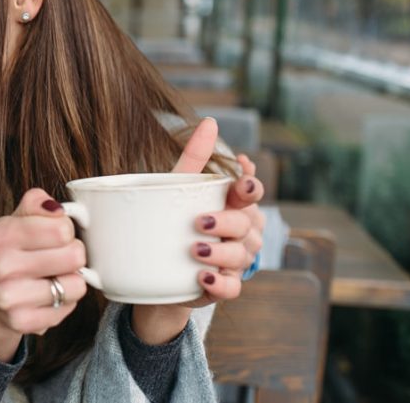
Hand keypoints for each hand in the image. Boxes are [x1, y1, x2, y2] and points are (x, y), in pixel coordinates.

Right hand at [0, 188, 88, 361]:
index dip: (66, 231)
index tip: (55, 237)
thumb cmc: (8, 254)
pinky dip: (64, 302)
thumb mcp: (15, 220)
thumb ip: (37, 203)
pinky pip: (69, 307)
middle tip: (58, 259)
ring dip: (71, 281)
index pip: (63, 227)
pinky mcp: (23, 321)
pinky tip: (47, 296)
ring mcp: (11, 296)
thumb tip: (57, 208)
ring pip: (76, 284)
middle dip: (73, 255)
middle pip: (75, 255)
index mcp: (3, 233)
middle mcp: (3, 265)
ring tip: (53, 278)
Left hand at [173, 118, 265, 306]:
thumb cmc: (177, 220)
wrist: (158, 269)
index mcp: (236, 204)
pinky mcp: (224, 286)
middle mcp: (242, 232)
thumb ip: (196, 157)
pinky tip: (203, 277)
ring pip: (241, 256)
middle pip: (246, 224)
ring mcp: (236, 261)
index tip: (241, 180)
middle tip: (200, 221)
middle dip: (227, 222)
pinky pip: (232, 288)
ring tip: (195, 250)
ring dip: (220, 253)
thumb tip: (210, 121)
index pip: (251, 192)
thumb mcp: (180, 186)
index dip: (250, 186)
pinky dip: (220, 283)